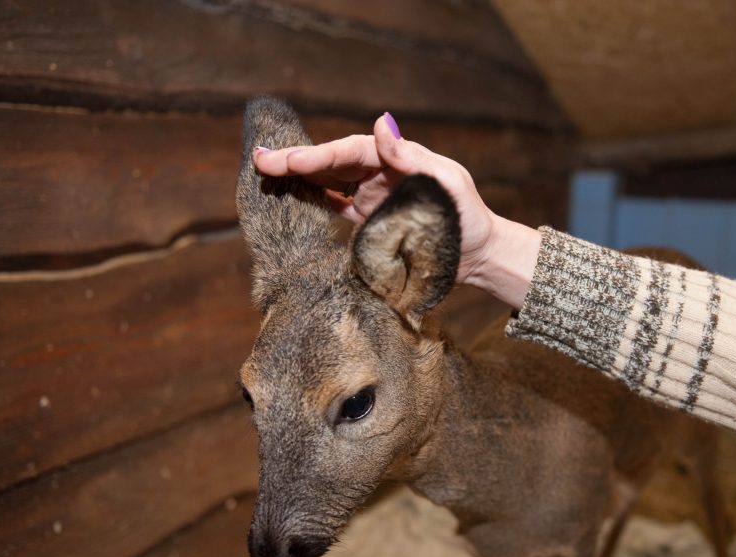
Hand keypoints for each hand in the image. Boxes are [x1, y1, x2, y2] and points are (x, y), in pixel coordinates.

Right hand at [253, 113, 539, 308]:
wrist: (477, 254)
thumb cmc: (467, 215)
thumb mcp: (447, 182)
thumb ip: (412, 157)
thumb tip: (382, 123)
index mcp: (395, 158)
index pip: (349, 153)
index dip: (318, 155)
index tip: (289, 160)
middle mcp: (378, 173)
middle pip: (331, 163)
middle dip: (295, 162)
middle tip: (259, 160)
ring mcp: (370, 196)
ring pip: (326, 182)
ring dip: (296, 179)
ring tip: (262, 175)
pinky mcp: (367, 221)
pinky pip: (332, 207)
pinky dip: (310, 202)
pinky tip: (287, 201)